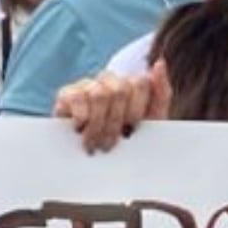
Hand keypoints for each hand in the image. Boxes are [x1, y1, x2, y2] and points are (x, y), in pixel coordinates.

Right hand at [53, 62, 169, 151]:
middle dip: (116, 122)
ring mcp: (87, 85)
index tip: (132, 130)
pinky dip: (80, 115)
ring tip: (94, 144)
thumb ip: (161, 92)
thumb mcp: (152, 120)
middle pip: (119, 90)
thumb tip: (159, 63)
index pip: (139, 83)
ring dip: (97, 125)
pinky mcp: (67, 95)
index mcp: (131, 84)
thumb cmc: (128, 141)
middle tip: (110, 145)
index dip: (136, 109)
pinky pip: (76, 96)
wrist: (99, 164)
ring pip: (99, 94)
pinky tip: (80, 129)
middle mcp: (109, 80)